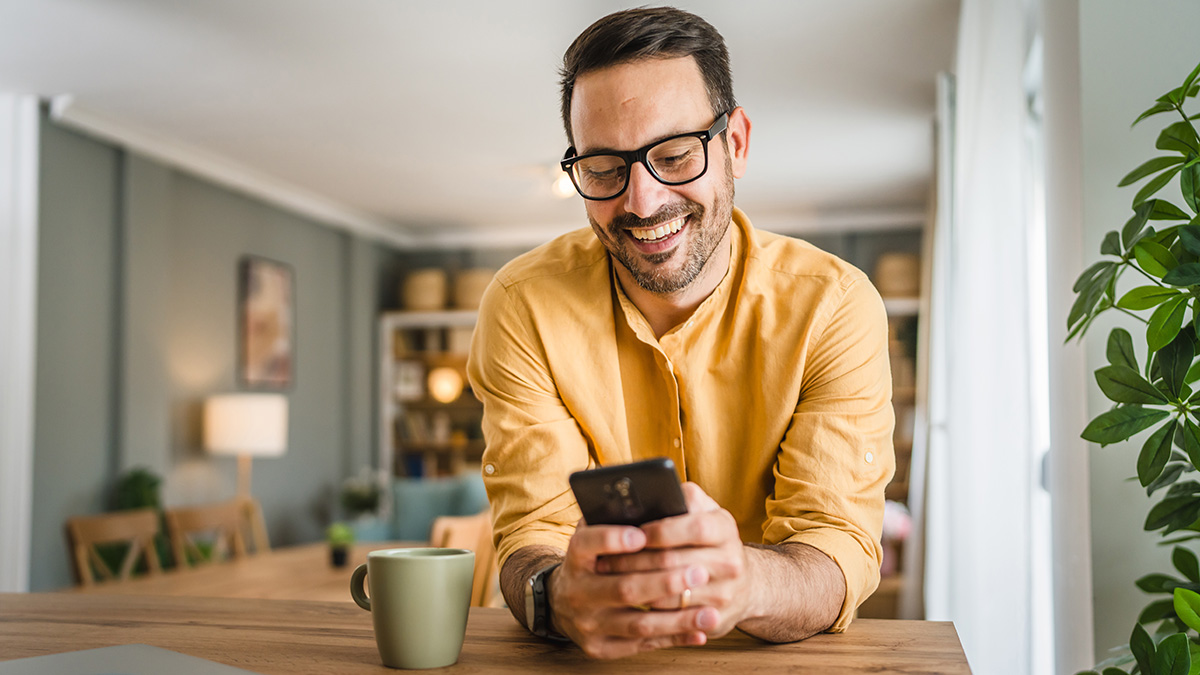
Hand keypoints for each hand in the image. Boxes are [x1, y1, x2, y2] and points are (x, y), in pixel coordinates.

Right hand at [548, 517, 716, 658]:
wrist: (565, 602)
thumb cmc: (595, 560)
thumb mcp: (595, 536)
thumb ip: (616, 520)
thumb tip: (654, 503)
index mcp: (576, 557)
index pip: (587, 544)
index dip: (614, 539)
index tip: (643, 535)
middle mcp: (577, 592)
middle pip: (624, 588)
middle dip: (665, 582)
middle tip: (700, 572)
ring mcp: (588, 623)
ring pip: (638, 624)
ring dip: (678, 619)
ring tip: (711, 612)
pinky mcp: (599, 647)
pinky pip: (642, 646)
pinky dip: (674, 638)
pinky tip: (699, 632)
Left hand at [598, 482, 756, 638]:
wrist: (743, 583)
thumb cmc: (706, 539)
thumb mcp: (699, 513)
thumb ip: (677, 500)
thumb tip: (640, 498)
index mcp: (724, 526)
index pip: (694, 527)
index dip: (660, 531)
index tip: (633, 534)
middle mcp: (731, 560)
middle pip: (675, 562)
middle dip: (634, 562)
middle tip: (603, 563)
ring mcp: (727, 593)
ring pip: (671, 594)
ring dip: (636, 588)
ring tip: (609, 582)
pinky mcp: (717, 620)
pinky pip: (676, 619)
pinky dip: (650, 611)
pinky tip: (629, 603)